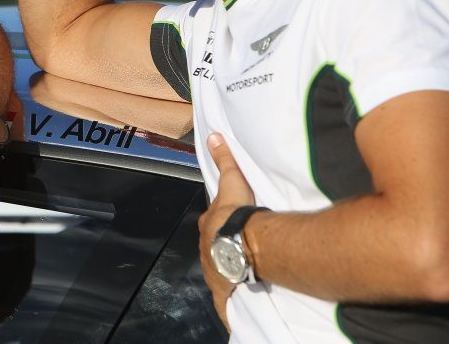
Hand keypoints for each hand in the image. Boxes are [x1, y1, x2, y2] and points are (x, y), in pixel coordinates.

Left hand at [198, 132, 255, 330]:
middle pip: (212, 247)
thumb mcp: (231, 181)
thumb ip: (224, 159)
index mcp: (207, 227)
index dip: (219, 223)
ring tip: (240, 272)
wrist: (242, 243)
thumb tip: (213, 136)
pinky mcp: (223, 290)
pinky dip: (227, 304)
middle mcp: (206, 249)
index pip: (210, 223)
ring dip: (226, 271)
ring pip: (218, 271)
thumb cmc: (237, 215)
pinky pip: (224, 300)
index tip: (228, 225)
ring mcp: (214, 271)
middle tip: (237, 248)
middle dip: (221, 247)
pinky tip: (231, 310)